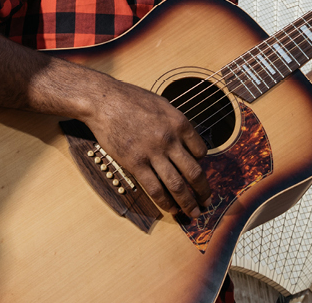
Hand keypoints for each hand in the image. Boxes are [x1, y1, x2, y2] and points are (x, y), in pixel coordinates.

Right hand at [81, 77, 211, 218]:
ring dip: (188, 202)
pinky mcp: (135, 163)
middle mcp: (170, 140)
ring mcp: (153, 153)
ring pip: (177, 185)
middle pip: (194, 172)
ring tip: (193, 213)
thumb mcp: (162, 104)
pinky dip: (166, 202)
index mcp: (179, 123)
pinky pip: (155, 188)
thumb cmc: (131, 99)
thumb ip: (175, 122)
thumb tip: (185, 140)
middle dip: (203, 191)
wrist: (104, 101)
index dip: (201, 163)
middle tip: (207, 202)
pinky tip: (171, 209)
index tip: (198, 170)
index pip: (201, 151)